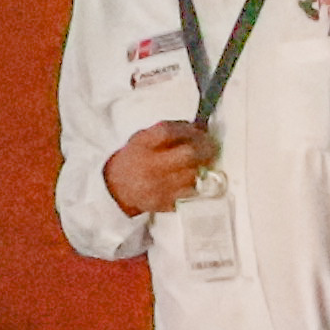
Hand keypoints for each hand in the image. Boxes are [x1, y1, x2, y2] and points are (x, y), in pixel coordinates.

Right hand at [99, 118, 216, 220]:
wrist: (118, 187)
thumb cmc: (136, 158)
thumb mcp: (143, 138)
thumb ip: (168, 130)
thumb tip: (199, 126)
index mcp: (143, 145)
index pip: (168, 132)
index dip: (189, 130)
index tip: (200, 131)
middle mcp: (149, 165)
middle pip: (187, 155)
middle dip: (205, 149)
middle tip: (211, 147)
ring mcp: (157, 186)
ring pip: (193, 175)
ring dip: (202, 167)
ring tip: (202, 163)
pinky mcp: (164, 203)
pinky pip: (190, 193)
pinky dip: (196, 185)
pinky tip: (193, 180)